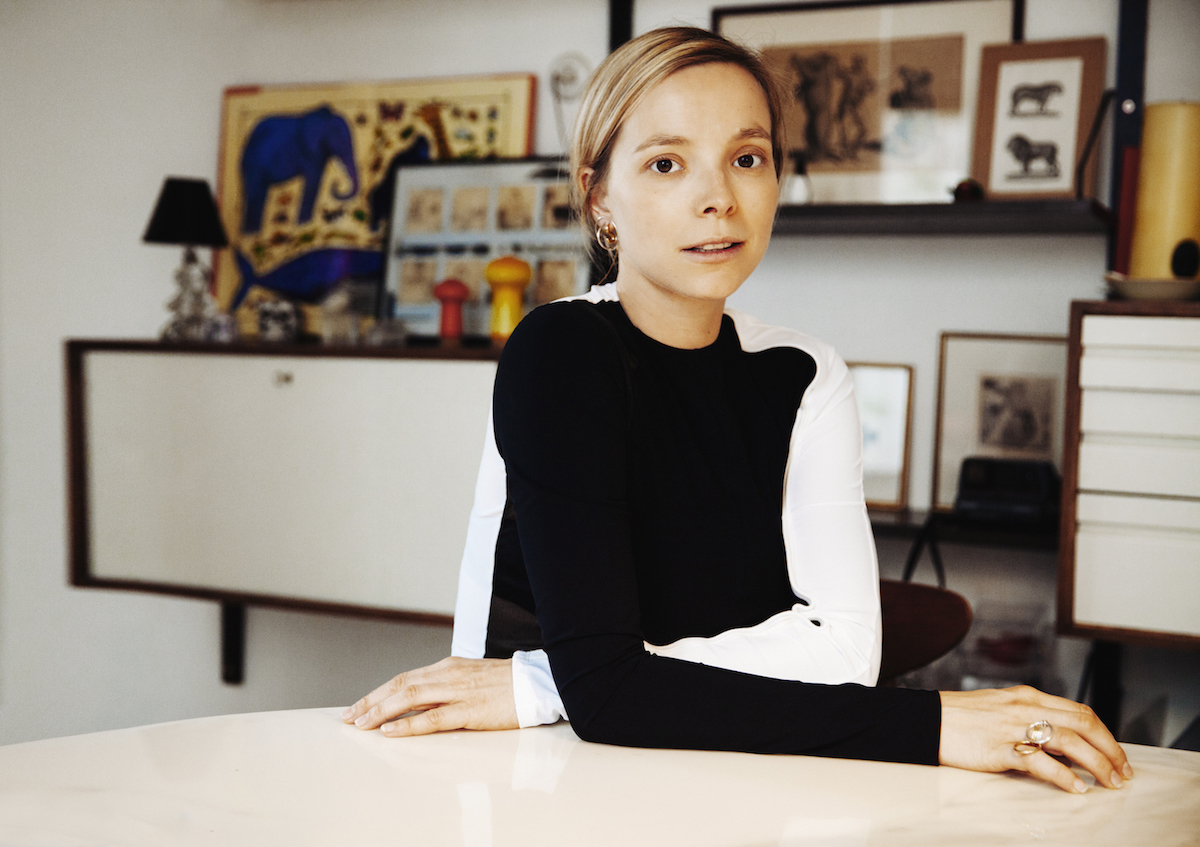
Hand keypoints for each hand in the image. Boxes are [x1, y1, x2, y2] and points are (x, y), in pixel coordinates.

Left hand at [342, 656, 517, 736]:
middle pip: (399, 686)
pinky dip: (408, 724)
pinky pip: (432, 717)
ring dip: (381, 712)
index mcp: (447, 667)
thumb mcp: (469, 678)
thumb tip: (418, 702)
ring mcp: (458, 691)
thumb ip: (444, 687)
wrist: (536, 683)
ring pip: (410, 698)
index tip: (358, 706)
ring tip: (361, 725)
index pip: (403, 678)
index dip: (377, 693)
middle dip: (370, 702)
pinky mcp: (470, 710)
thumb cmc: (505, 684)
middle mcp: (447, 675)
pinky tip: (391, 732)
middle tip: (349, 717)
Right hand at [939, 685, 1132, 792]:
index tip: (1116, 754)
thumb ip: (1029, 718)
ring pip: (1070, 741)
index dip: (1105, 734)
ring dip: (1098, 764)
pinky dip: (1065, 776)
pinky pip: (1041, 762)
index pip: (1079, 711)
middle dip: (1111, 750)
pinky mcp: (1000, 748)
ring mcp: (1013, 726)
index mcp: (1028, 696)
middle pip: (1084, 723)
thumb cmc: (959, 717)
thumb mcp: (1000, 708)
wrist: (925, 719)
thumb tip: (1059, 742)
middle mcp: (1026, 707)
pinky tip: (1077, 788)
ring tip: (1109, 783)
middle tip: (1122, 772)